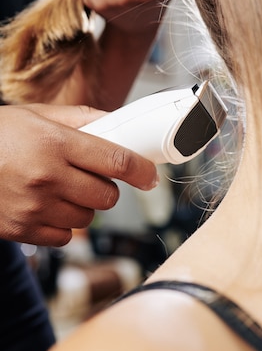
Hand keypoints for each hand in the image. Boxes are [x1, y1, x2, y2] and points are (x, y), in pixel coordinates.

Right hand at [0, 104, 157, 245]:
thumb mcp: (36, 115)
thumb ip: (80, 118)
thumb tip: (117, 124)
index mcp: (55, 142)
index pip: (117, 161)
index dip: (142, 171)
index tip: (149, 175)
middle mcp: (47, 176)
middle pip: (108, 196)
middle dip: (109, 188)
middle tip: (94, 177)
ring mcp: (34, 206)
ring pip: (88, 218)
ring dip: (85, 206)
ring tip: (63, 188)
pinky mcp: (21, 230)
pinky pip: (65, 236)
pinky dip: (64, 224)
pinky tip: (48, 205)